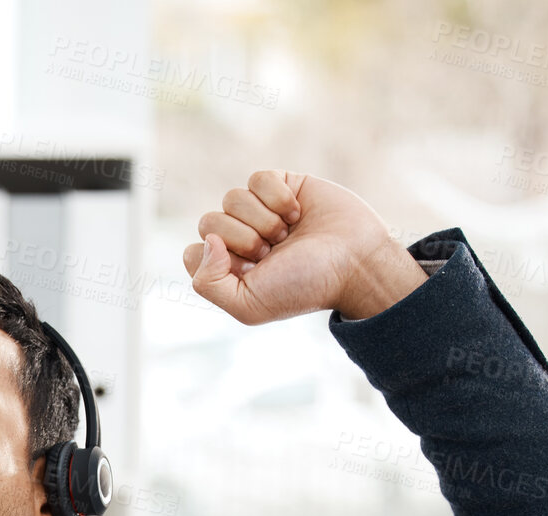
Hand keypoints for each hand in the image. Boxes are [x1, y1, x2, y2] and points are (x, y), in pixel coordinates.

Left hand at [180, 170, 426, 324]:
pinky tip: (297, 213)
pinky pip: (258, 179)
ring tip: (288, 234)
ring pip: (231, 198)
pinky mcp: (282, 185)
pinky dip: (278, 197)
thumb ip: (208, 284)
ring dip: (263, 219)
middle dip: (244, 239)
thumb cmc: (304, 286)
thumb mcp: (248, 305)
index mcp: (228, 269)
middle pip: (209, 222)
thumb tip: (207, 241)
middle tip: (275, 252)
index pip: (193, 252)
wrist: (355, 262)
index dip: (218, 261)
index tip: (252, 271)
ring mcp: (260, 211)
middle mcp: (240, 239)